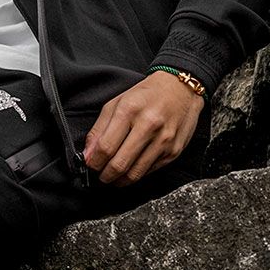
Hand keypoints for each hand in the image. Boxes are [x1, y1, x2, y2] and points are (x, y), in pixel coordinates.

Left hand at [82, 70, 204, 186]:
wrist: (181, 89)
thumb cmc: (147, 95)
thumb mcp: (117, 103)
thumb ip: (99, 129)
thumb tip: (88, 155)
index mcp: (129, 110)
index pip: (106, 147)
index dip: (94, 162)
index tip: (91, 166)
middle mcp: (148, 125)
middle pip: (119, 164)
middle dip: (105, 176)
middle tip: (101, 175)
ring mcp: (163, 140)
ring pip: (135, 173)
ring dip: (119, 180)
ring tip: (114, 177)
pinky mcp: (173, 151)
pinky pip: (149, 171)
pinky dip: (137, 174)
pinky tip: (131, 168)